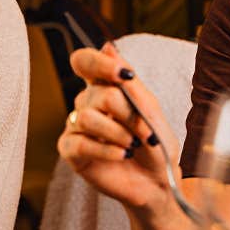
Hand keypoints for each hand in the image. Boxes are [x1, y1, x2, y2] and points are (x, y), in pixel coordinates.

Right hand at [57, 43, 182, 213]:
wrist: (159, 182)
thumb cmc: (155, 144)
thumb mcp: (150, 109)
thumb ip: (128, 82)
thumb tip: (108, 47)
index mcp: (104, 87)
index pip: (84, 62)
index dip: (98, 63)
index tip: (123, 75)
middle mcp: (86, 104)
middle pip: (97, 94)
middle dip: (127, 114)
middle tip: (146, 132)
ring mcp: (75, 127)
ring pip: (86, 117)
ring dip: (117, 133)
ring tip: (133, 146)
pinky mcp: (71, 151)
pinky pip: (80, 143)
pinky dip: (106, 150)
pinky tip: (122, 155)